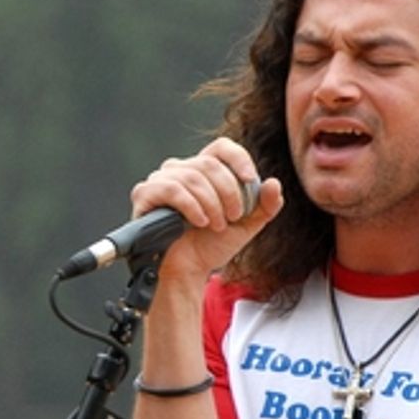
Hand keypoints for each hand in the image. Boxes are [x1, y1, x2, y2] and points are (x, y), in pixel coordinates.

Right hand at [130, 136, 283, 283]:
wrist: (188, 271)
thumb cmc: (211, 245)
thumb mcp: (246, 226)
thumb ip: (265, 206)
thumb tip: (273, 182)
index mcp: (204, 171)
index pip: (221, 147)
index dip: (238, 158)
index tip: (250, 180)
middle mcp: (180, 169)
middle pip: (209, 164)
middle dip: (228, 192)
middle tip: (233, 217)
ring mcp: (160, 180)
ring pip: (192, 176)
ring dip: (211, 204)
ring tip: (216, 225)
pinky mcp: (145, 194)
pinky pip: (171, 189)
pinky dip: (191, 206)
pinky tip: (199, 222)